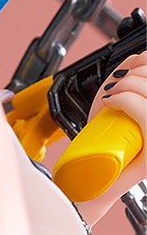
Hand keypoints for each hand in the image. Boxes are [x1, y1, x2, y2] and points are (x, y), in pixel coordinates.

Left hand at [73, 52, 146, 227]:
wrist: (93, 176)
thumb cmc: (107, 141)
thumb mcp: (119, 100)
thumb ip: (131, 77)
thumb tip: (138, 58)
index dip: (144, 62)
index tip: (128, 69)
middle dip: (133, 74)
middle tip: (115, 88)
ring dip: (126, 86)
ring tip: (112, 98)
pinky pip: (146, 115)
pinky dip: (124, 100)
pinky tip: (111, 104)